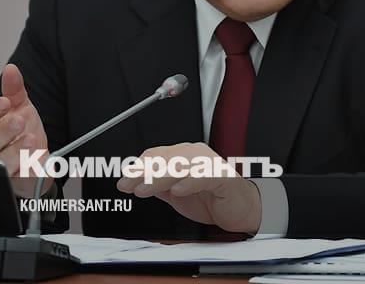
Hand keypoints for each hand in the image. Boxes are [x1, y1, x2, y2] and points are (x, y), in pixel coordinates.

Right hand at [0, 63, 51, 197]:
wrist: (37, 162)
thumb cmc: (23, 135)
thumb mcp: (21, 108)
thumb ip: (15, 90)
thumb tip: (10, 69)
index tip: (5, 102)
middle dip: (4, 130)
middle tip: (19, 120)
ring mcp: (5, 166)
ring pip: (4, 161)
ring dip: (17, 150)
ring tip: (31, 139)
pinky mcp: (19, 181)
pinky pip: (21, 178)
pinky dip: (29, 170)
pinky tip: (37, 160)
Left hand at [116, 142, 261, 234]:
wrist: (240, 209)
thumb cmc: (211, 198)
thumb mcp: (177, 192)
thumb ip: (159, 185)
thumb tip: (135, 181)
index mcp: (183, 155)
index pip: (155, 155)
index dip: (137, 167)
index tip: (123, 181)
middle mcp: (195, 155)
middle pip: (165, 158)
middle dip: (143, 172)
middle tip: (129, 186)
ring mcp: (209, 164)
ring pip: (180, 165)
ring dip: (159, 177)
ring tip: (145, 189)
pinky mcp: (222, 176)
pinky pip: (203, 176)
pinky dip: (189, 182)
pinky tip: (177, 190)